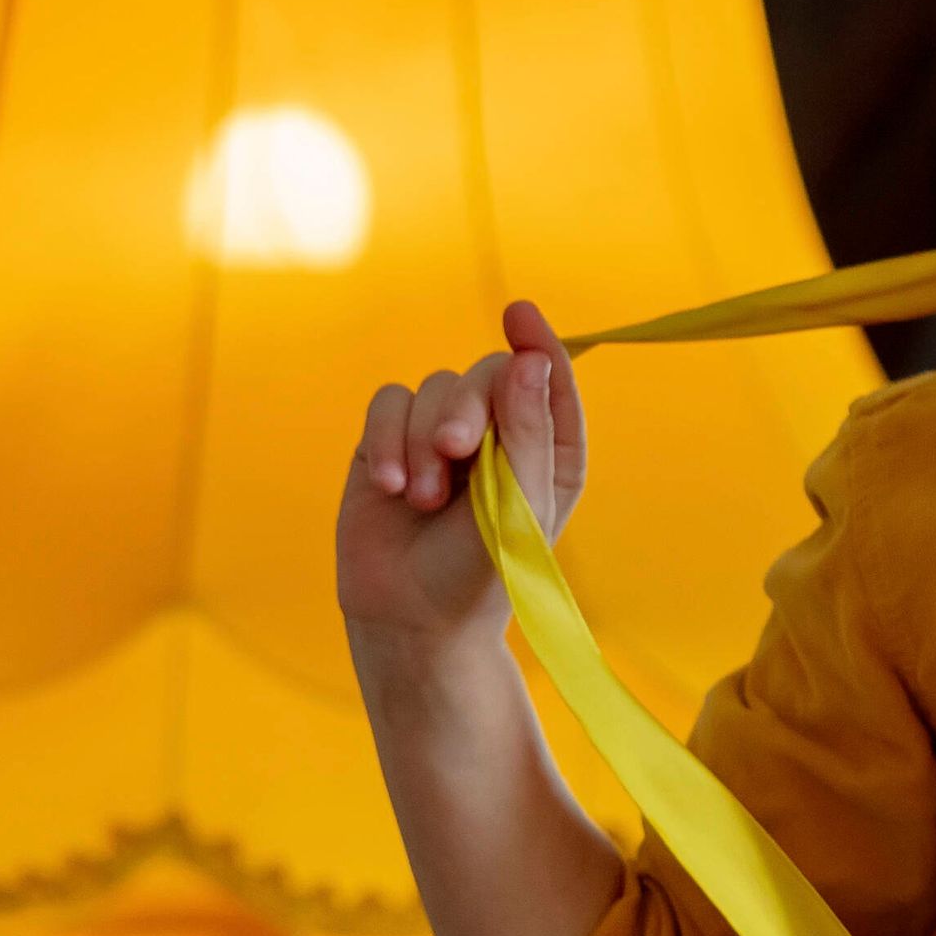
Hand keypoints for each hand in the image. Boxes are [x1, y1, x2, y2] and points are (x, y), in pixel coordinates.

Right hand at [338, 302, 584, 709]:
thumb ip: (527, 432)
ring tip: (422, 500)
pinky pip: (387, 404)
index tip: (519, 315)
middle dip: (466, 405)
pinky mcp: (388, 444)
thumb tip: (530, 359)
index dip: (538, 342)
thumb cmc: (482, 574)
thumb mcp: (520, 506)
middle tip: (455, 451)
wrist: (414, 620)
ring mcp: (438, 435)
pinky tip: (390, 487)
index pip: (547, 378)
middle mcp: (497, 434)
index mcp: (547, 449)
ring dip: (422, 439)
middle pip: (485, 374)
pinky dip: (388, 439)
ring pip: (431, 387)